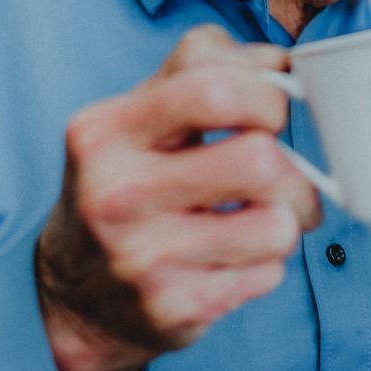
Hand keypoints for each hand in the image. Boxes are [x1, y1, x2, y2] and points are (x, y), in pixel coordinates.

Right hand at [36, 26, 319, 370]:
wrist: (75, 296)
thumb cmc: (128, 185)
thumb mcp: (139, 117)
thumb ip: (203, 70)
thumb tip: (280, 62)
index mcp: (106, 131)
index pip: (213, 89)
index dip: (268, 94)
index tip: (273, 113)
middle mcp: (116, 194)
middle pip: (259, 160)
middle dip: (295, 168)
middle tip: (288, 176)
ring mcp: (142, 257)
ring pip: (277, 225)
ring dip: (290, 221)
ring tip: (266, 219)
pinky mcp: (172, 308)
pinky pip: (268, 274)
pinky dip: (268, 264)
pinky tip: (236, 259)